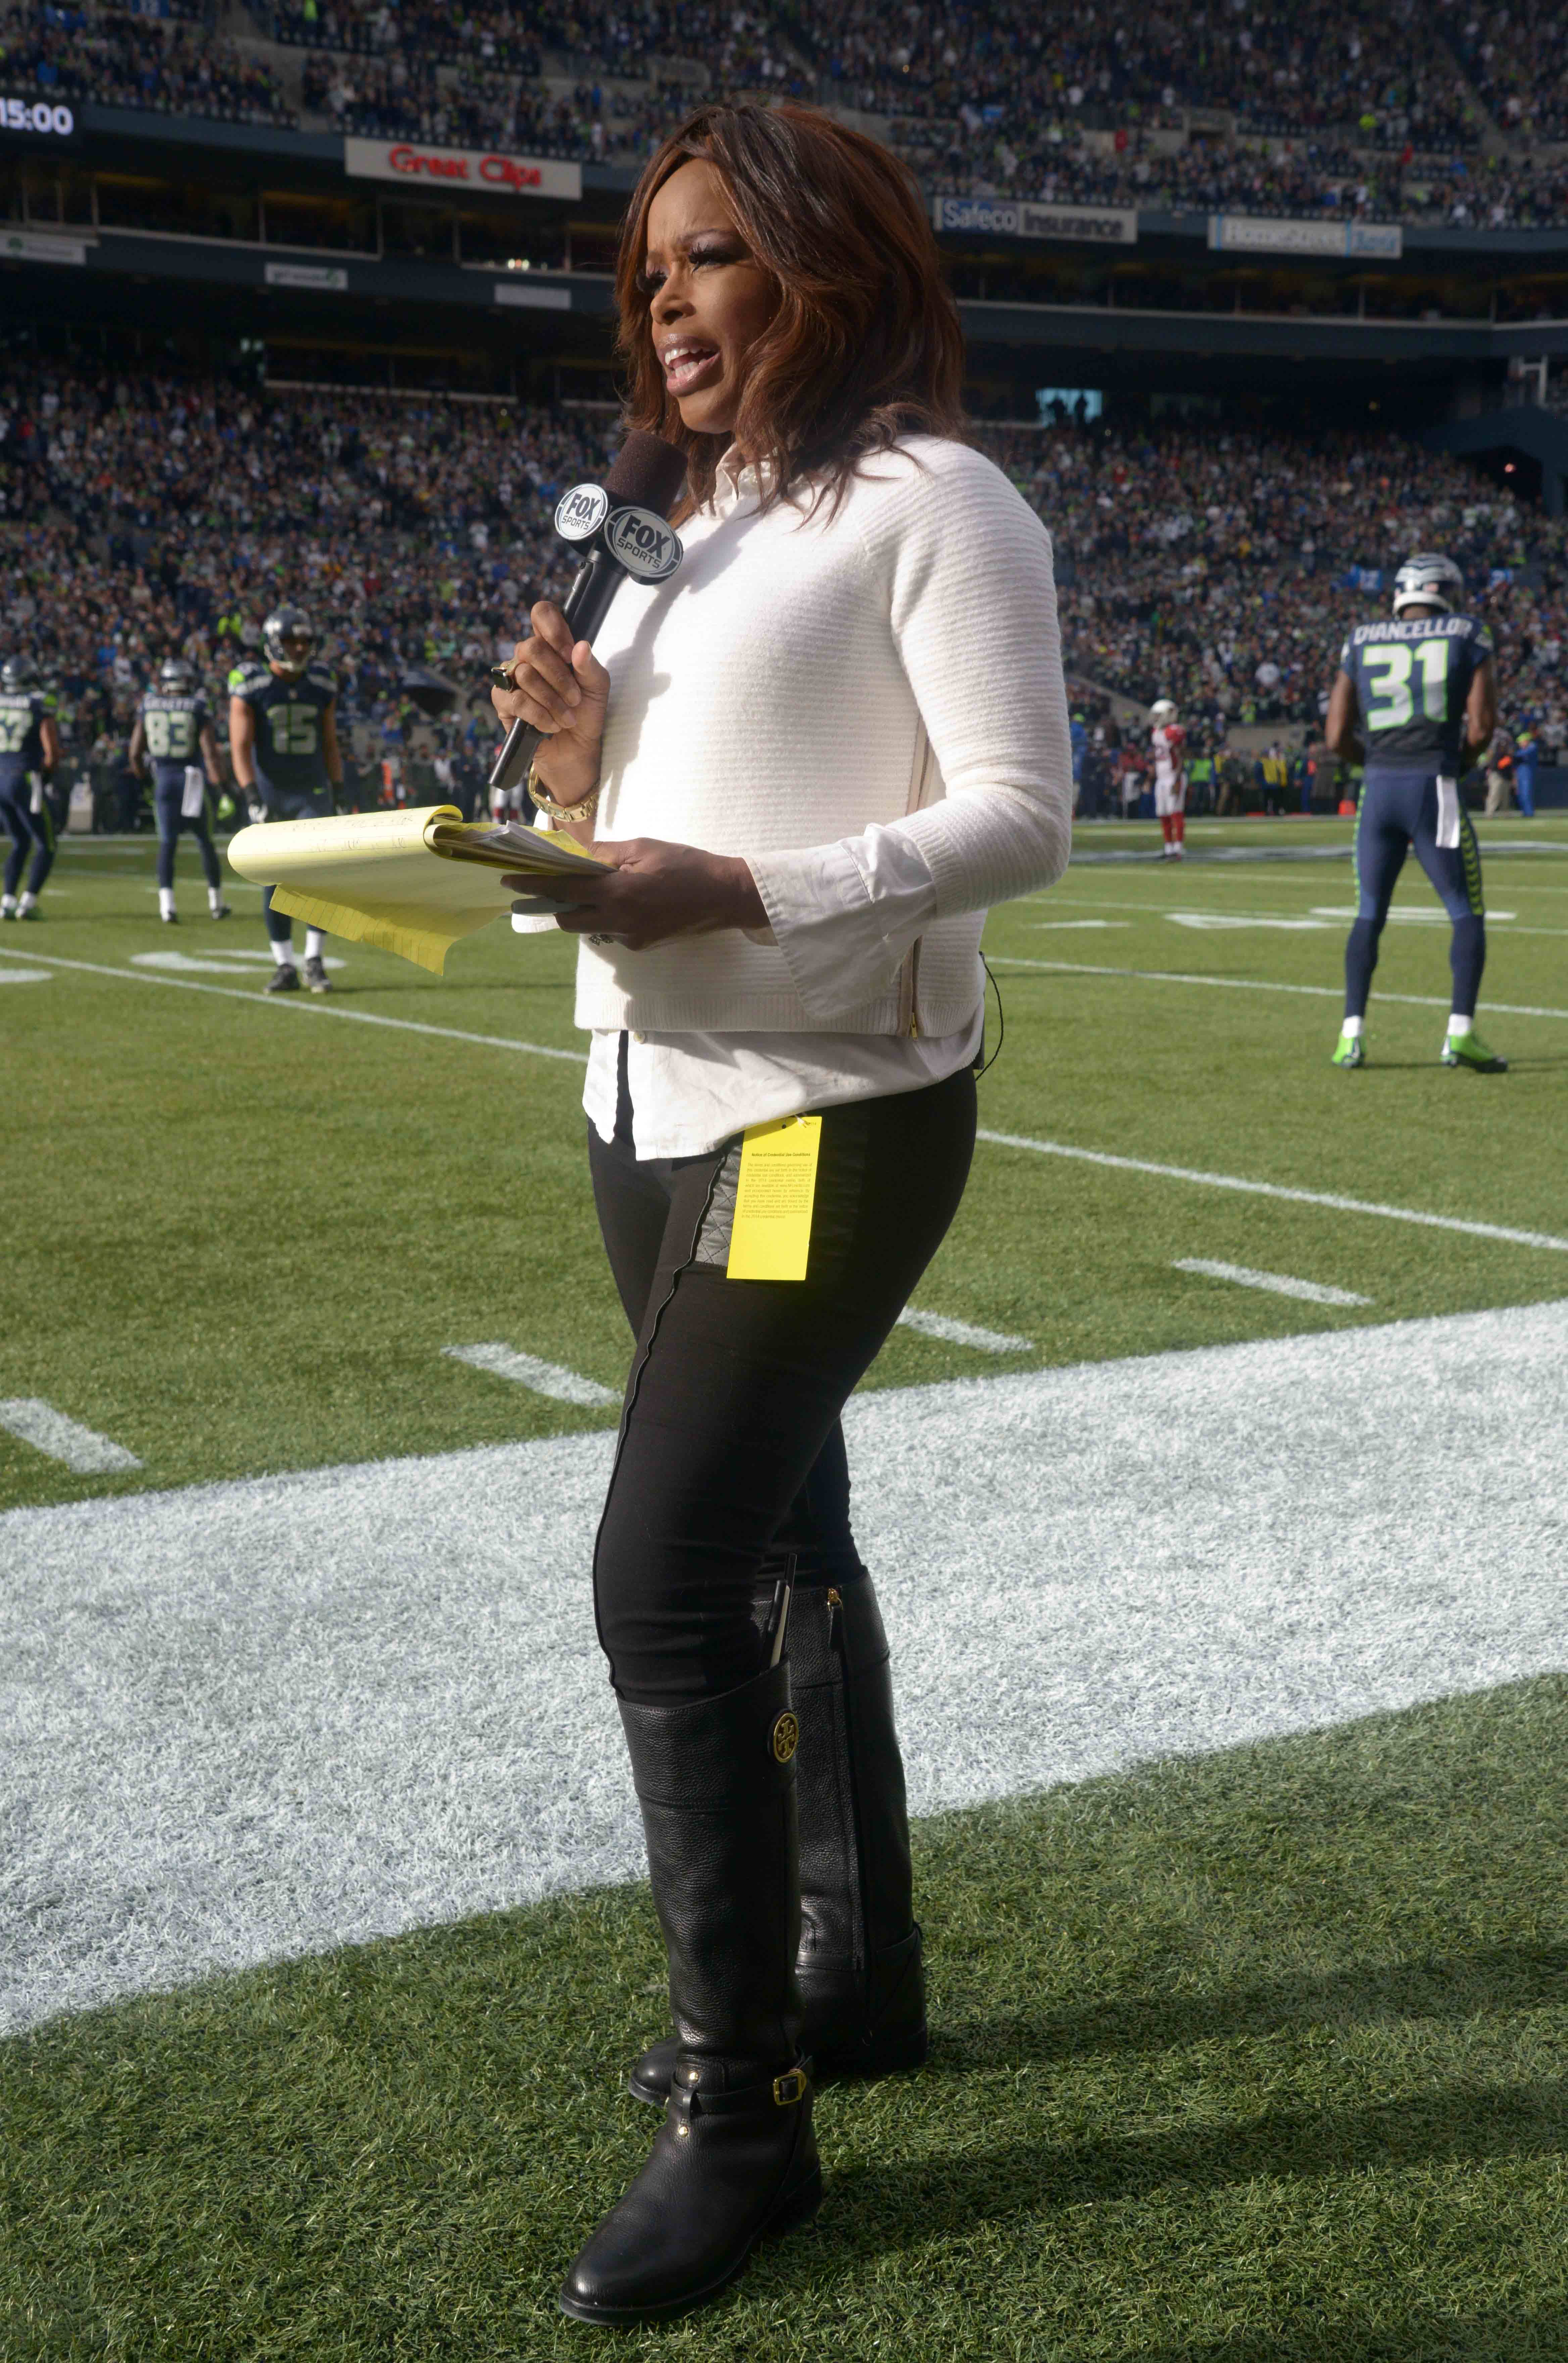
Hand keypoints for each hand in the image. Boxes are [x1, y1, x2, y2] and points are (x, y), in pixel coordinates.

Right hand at [491, 600, 609, 805]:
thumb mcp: (597, 689)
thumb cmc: (586, 713)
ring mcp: (511, 677)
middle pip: (531, 647)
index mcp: (552, 645)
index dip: (553, 628)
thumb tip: (580, 647)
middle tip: (575, 699)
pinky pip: (516, 700)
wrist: (576, 749)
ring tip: (567, 718)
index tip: (569, 653)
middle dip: (558, 676)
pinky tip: (551, 725)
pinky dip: (539, 714)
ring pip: (524, 674)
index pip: (542, 613)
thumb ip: (590, 667)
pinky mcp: (502, 701)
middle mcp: (528, 657)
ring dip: (552, 700)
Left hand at [502, 838, 767, 951]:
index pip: (562, 889)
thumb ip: (604, 853)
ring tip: (596, 892)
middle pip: (569, 920)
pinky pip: (613, 933)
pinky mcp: (642, 945)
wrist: (725, 895)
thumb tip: (575, 853)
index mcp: (616, 892)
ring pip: (590, 929)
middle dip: (555, 906)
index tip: (509, 881)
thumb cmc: (686, 864)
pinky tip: (628, 903)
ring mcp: (630, 937)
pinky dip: (609, 918)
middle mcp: (618, 920)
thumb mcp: (643, 846)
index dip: (533, 885)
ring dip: (583, 913)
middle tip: (547, 890)